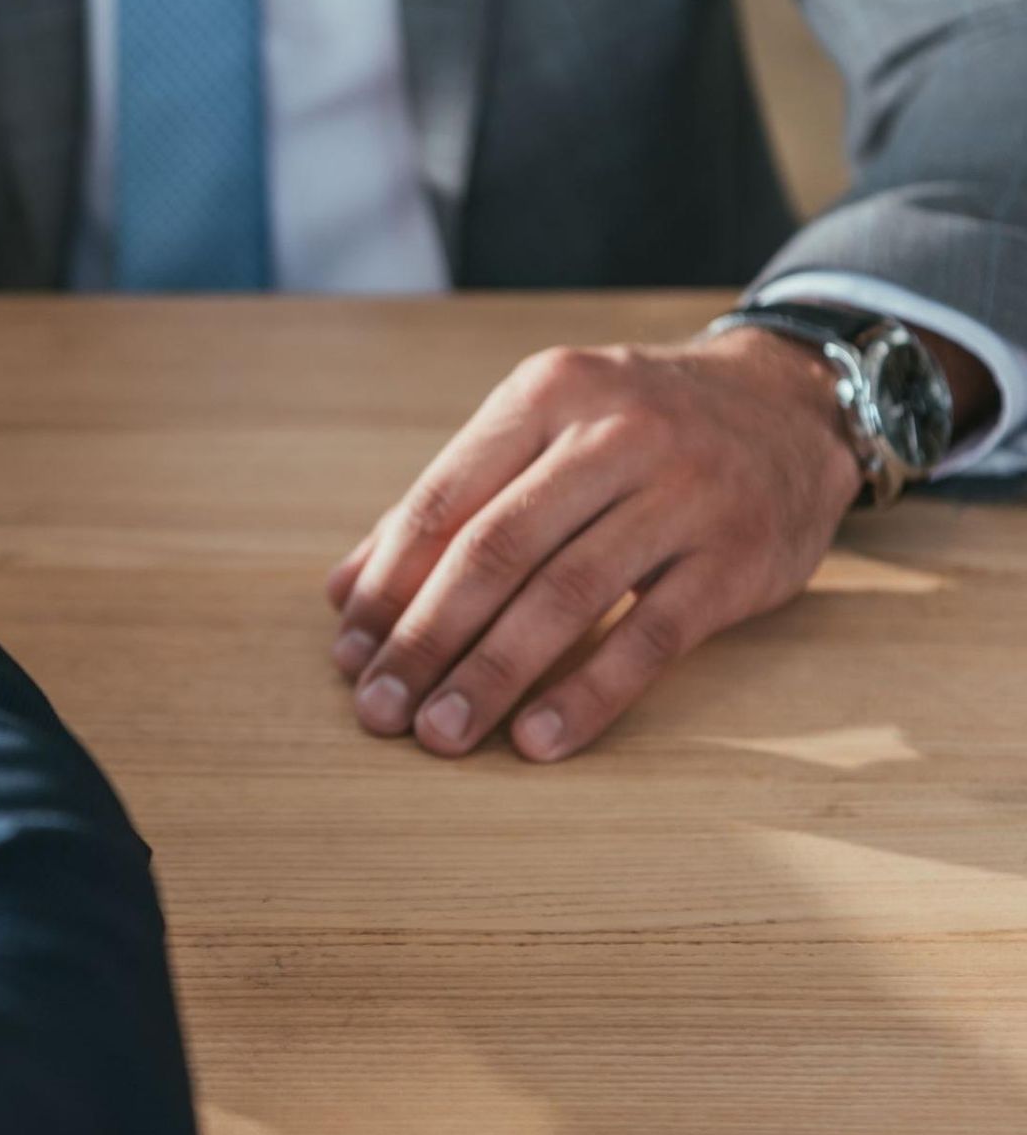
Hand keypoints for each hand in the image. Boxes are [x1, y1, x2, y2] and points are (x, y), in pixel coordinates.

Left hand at [326, 327, 860, 761]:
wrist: (791, 402)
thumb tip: (343, 593)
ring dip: (492, 674)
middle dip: (426, 639)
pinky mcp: (737, 555)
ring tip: (440, 734)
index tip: (350, 653)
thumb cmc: (633, 430)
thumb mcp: (539, 432)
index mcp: (545, 396)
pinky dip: (588, 693)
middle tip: (379, 710)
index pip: (444, 501)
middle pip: (496, 550)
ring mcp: (682, 493)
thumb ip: (443, 506)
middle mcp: (613, 434)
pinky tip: (536, 738)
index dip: (389, 586)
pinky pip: (650, 637)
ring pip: (565, 595)